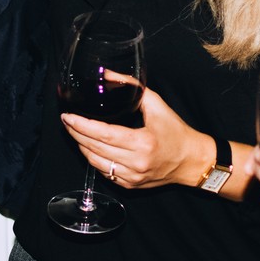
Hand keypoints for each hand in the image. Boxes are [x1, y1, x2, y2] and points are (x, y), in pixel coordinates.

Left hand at [60, 84, 210, 189]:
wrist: (192, 161)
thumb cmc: (177, 132)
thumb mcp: (157, 105)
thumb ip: (132, 87)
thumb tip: (108, 75)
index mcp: (142, 143)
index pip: (103, 134)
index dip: (82, 125)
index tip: (68, 116)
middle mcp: (136, 162)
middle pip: (94, 148)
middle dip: (76, 133)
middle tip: (67, 121)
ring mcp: (132, 177)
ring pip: (95, 162)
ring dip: (81, 147)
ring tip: (75, 132)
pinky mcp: (130, 185)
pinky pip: (104, 173)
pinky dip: (94, 159)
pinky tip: (90, 147)